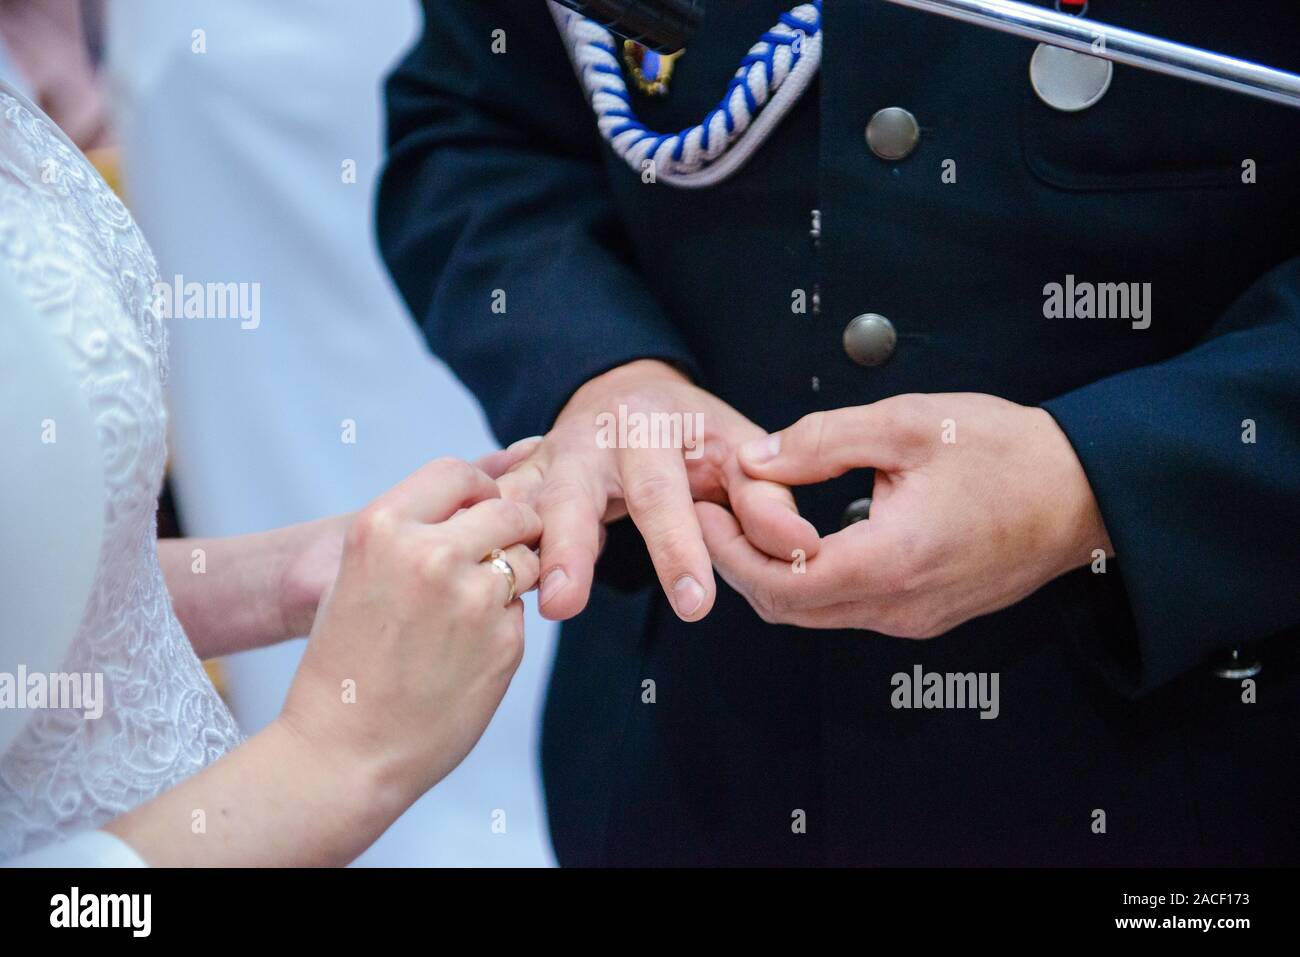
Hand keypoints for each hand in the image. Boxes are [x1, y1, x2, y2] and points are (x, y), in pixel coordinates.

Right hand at [278, 440, 542, 637]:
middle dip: (511, 529)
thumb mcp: (358, 575)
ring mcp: (473, 598)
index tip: (480, 508)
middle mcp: (431, 554)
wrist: (343, 752)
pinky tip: (465, 655)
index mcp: (383, 528)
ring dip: (512, 577)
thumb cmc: (347, 662)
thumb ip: (413, 531)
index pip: (457, 473)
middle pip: (508, 511)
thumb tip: (480, 493)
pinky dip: (504, 626)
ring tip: (466, 615)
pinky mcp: (505, 641)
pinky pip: (521, 612)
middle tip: (494, 557)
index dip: (477, 489)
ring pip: (526, 560)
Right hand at [496, 360, 819, 621]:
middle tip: (564, 604)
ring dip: (510, 548)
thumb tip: (798, 546)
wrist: (623, 393)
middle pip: (570, 496)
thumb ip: (765, 498)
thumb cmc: (688, 432)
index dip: (679, 549)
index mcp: (647, 428)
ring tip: (510, 597)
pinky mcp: (516, 486)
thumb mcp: (736, 450)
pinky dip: (479, 541)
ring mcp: (542, 464)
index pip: (663, 493)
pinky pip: (490, 515)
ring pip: (516, 504)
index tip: (696, 605)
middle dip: (566, 550)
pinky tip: (475, 579)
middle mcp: (586, 442)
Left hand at [698, 393, 1112, 636]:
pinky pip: (846, 609)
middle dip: (738, 561)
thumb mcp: (907, 424)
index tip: (708, 504)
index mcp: (891, 562)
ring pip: (813, 614)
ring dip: (771, 571)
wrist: (1087, 492)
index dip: (730, 547)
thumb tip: (754, 460)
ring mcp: (914, 620)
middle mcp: (899, 608)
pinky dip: (808, 577)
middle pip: (786, 609)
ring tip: (748, 514)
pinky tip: (798, 532)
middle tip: (713, 510)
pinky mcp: (925, 615)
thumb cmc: (1008, 453)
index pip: (779, 582)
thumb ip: (820, 441)